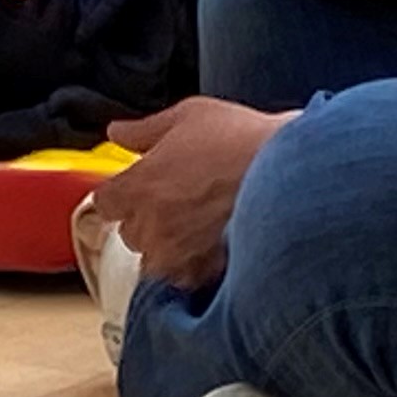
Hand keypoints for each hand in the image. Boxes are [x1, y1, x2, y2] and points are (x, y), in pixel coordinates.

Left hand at [94, 98, 286, 290]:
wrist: (291, 176)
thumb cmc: (244, 143)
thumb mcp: (189, 117)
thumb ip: (144, 130)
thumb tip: (118, 132)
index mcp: (139, 186)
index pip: (104, 201)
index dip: (121, 193)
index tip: (136, 187)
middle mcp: (151, 225)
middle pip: (129, 233)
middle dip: (146, 219)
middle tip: (177, 201)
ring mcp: (177, 255)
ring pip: (155, 260)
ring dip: (168, 247)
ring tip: (198, 227)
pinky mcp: (205, 275)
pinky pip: (187, 279)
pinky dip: (195, 267)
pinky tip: (215, 245)